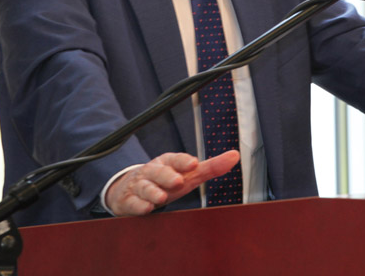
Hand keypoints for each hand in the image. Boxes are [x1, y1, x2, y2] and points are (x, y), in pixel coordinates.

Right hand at [104, 150, 239, 215]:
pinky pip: (133, 203)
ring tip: (161, 198)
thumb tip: (235, 156)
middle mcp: (153, 172)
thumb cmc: (165, 181)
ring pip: (145, 187)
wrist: (129, 189)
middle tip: (178, 181)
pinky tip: (146, 208)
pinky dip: (138, 206)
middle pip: (159, 172)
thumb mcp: (187, 174)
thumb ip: (211, 167)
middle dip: (167, 176)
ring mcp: (140, 186)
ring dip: (153, 192)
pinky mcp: (129, 201)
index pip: (174, 159)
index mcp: (167, 163)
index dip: (183, 161)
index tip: (193, 163)